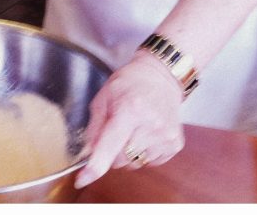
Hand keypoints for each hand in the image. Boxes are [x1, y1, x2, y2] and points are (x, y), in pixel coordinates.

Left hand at [74, 53, 186, 188]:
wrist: (161, 77)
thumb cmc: (130, 83)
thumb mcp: (104, 96)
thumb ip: (94, 127)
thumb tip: (88, 154)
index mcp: (130, 110)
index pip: (110, 146)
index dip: (95, 167)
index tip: (82, 180)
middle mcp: (151, 124)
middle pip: (121, 160)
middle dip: (112, 152)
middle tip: (116, 132)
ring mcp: (165, 136)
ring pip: (135, 163)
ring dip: (129, 153)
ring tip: (134, 129)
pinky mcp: (174, 144)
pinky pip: (150, 162)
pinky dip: (143, 153)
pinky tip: (146, 133)